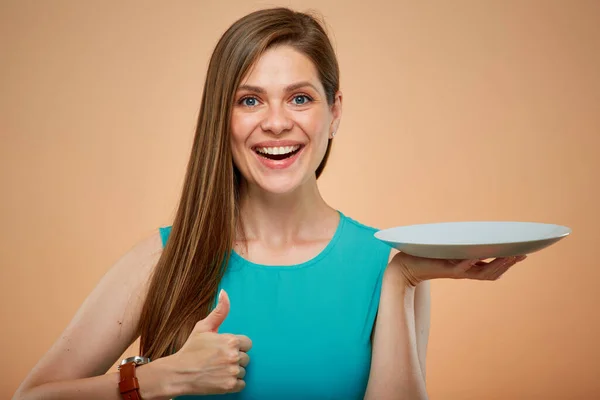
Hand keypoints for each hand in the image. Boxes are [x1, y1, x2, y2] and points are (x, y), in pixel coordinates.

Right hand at [168, 289, 251, 394]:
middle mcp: (233, 356)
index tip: (225, 349)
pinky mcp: (229, 386)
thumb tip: (224, 292)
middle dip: (235, 358)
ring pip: (243, 371)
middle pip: (246, 358)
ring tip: (218, 369)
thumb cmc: (191, 349)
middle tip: (219, 360)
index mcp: (230, 340)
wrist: (178, 373)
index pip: (247, 343)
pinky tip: (221, 378)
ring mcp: (232, 372)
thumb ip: (219, 311)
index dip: (236, 346)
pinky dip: (233, 383)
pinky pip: (241, 384)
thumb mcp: (203, 327)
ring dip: (234, 371)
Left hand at [390, 252, 527, 285]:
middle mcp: (465, 271)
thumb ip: (461, 243)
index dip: (509, 263)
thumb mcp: (448, 247)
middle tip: (523, 254)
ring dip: (497, 264)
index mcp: (468, 267)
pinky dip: (470, 261)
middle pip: (493, 272)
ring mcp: (456, 270)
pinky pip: (461, 266)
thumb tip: (472, 230)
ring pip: (481, 272)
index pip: (494, 268)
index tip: (524, 254)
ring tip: (510, 255)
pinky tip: (478, 254)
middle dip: (509, 264)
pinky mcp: (445, 268)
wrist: (407, 264)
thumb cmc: (428, 254)